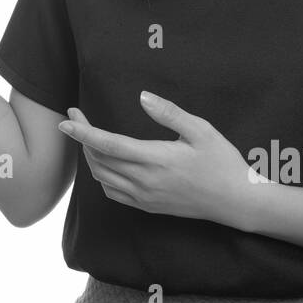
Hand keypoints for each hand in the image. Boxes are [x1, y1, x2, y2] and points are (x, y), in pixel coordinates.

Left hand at [59, 91, 257, 228]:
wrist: (235, 201)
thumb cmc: (222, 162)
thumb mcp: (201, 130)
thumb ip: (169, 113)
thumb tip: (142, 96)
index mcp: (155, 159)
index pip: (107, 144)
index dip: (83, 132)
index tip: (66, 119)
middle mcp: (144, 181)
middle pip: (98, 160)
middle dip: (82, 138)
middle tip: (77, 117)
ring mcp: (144, 197)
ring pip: (102, 177)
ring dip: (90, 156)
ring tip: (89, 136)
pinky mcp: (147, 207)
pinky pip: (113, 193)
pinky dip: (102, 176)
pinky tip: (105, 163)